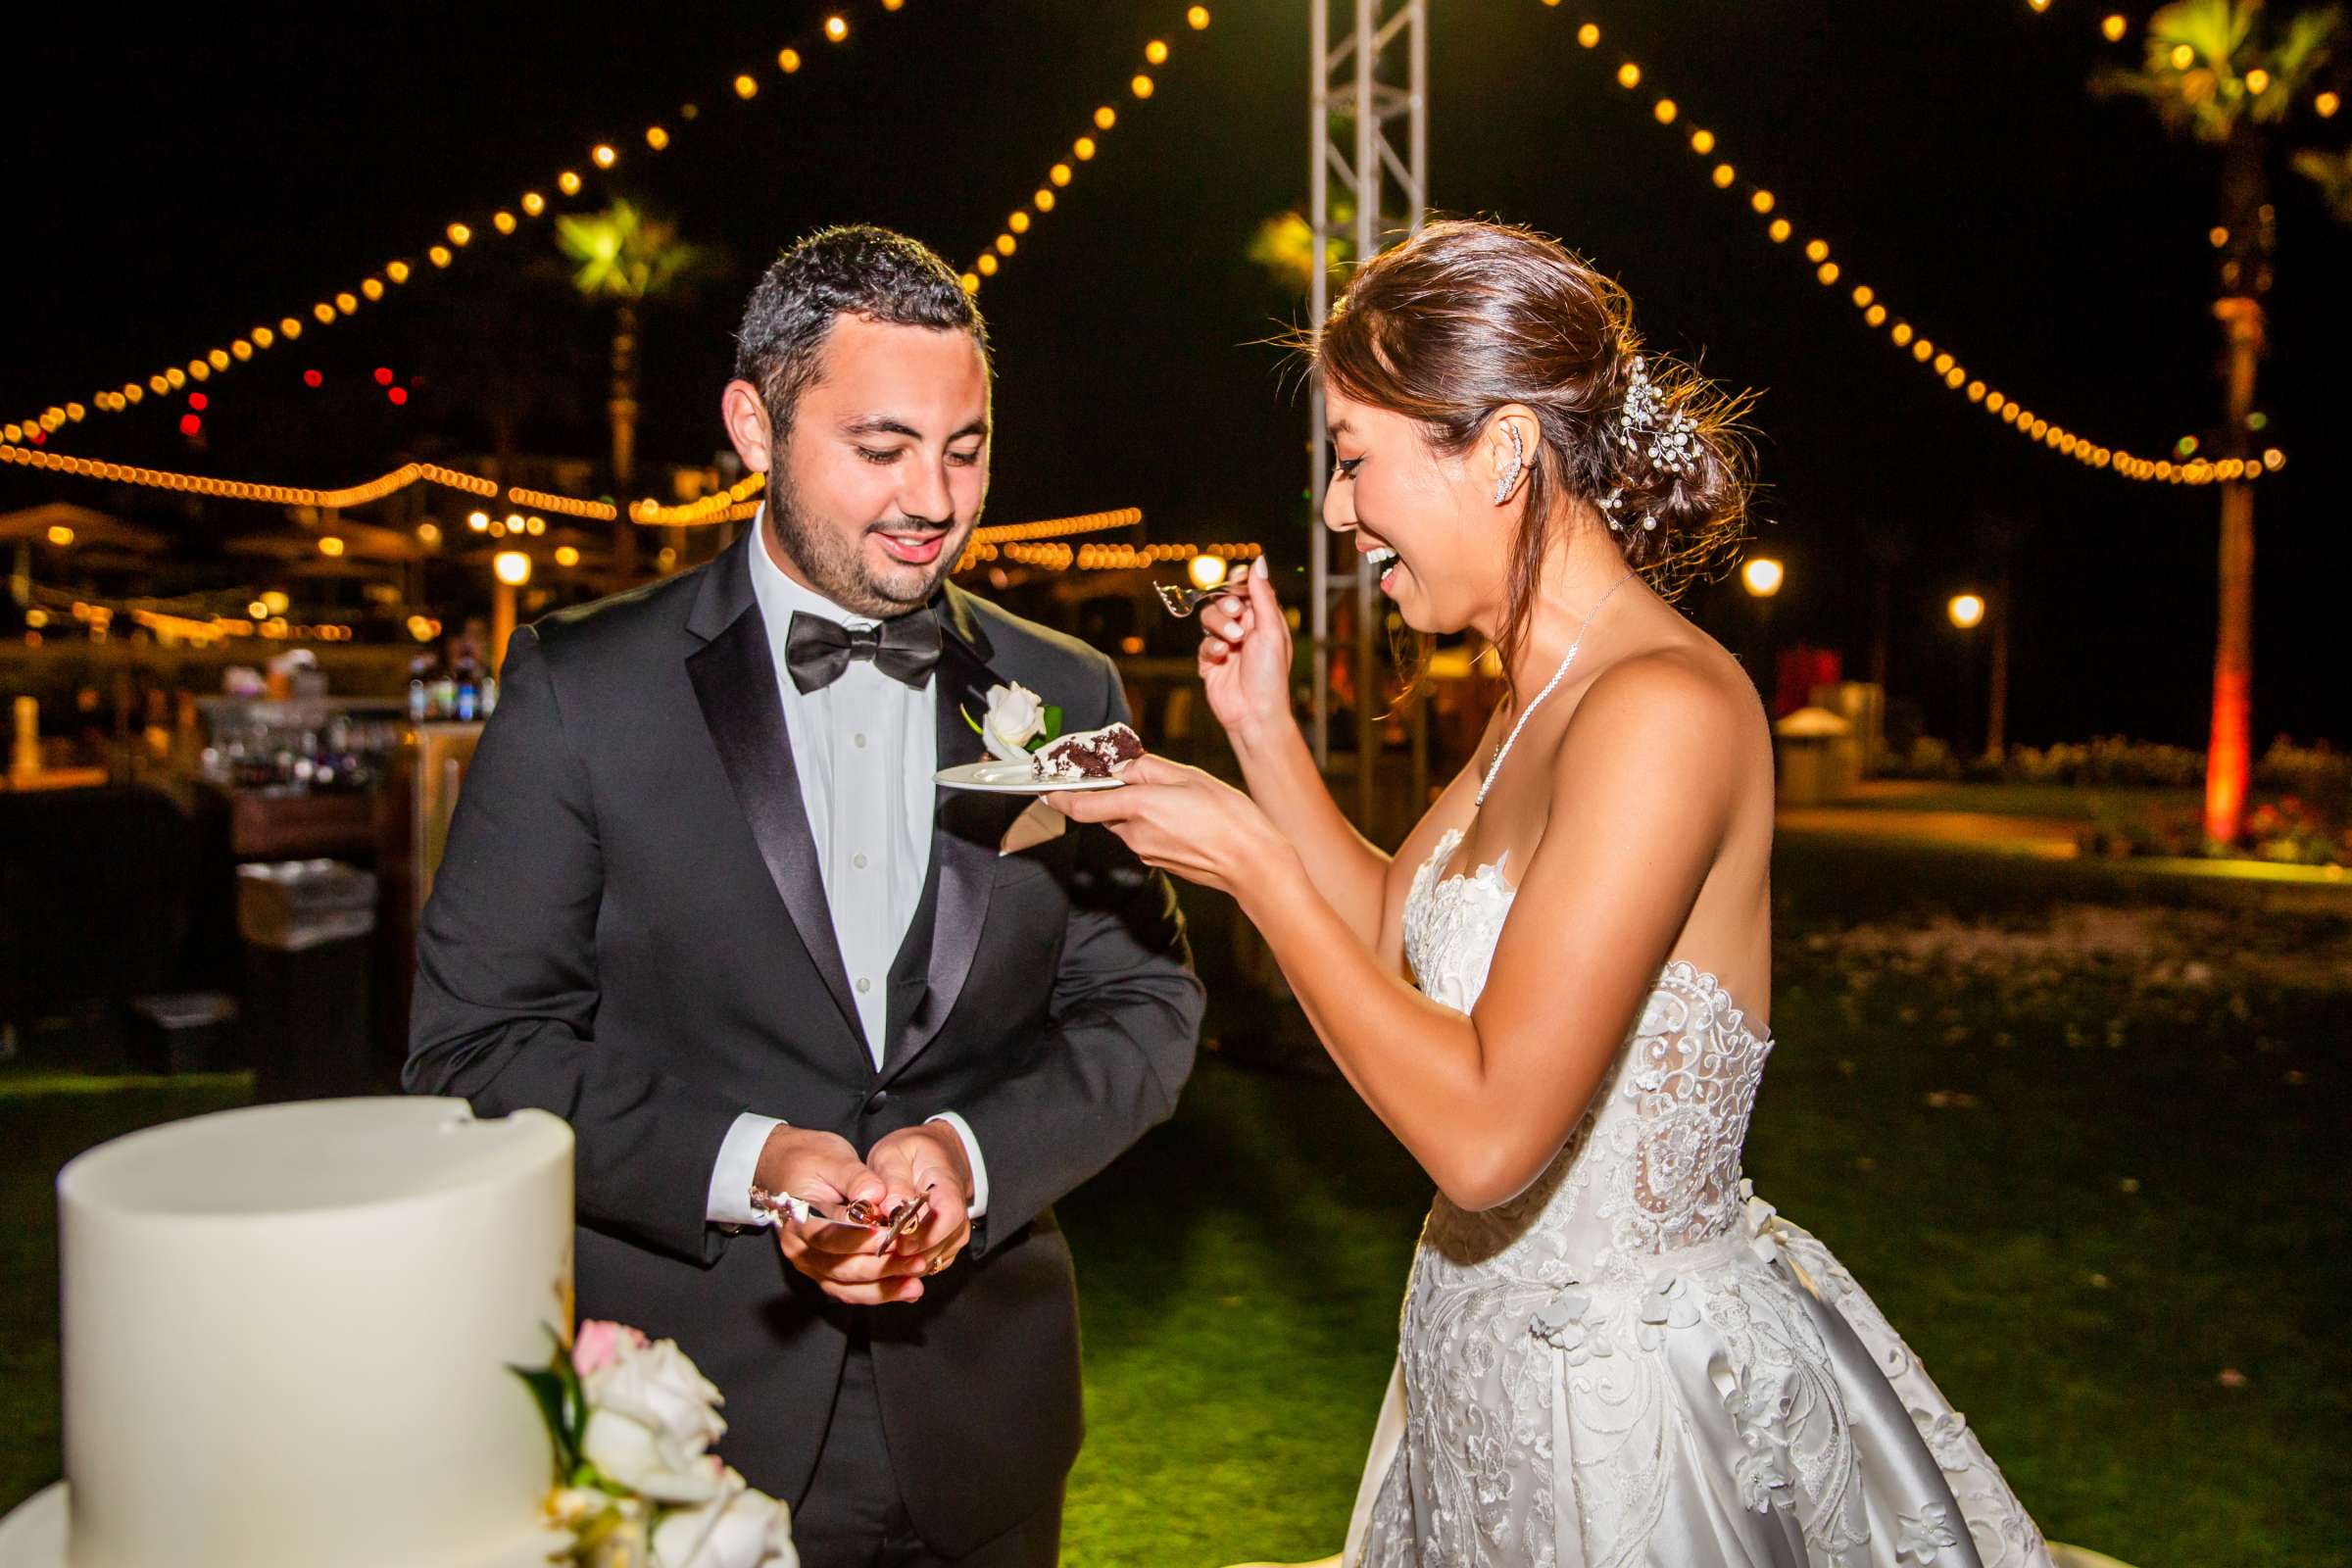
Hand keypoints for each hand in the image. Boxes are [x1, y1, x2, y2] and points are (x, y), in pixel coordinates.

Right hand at [758, 1127, 929, 1306]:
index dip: (863, 1239)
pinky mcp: (823, 1272)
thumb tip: (877, 1194)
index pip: (831, 1236)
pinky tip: (908, 1289)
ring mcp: (809, 1264)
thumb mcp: (832, 1159)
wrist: (786, 1164)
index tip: (894, 1236)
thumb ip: (855, 1178)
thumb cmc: (810, 1159)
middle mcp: (799, 1249)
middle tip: (917, 1261)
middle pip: (841, 1267)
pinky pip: (850, 1290)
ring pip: (847, 1286)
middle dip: (882, 1267)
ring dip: (884, 1287)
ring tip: (917, 1283)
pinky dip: (879, 1292)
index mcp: (796, 1219)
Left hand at [865, 1124, 974, 1285]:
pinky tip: (884, 1255)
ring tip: (876, 1251)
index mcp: (948, 1187)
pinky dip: (903, 1266)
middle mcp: (958, 1217)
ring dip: (901, 1263)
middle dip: (905, 1254)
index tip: (897, 1240)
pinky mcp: (942, 1250)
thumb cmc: (910, 1155)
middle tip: (876, 1250)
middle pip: (939, 1245)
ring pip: (930, 1261)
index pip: (949, 1216)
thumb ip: (893, 1180)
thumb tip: (892, 1206)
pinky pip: (924, 1267)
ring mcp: (952, 1236)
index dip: (925, 1232)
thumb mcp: (895, 1155)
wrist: (933, 1159)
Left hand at [1045, 754, 1280, 894]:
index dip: (1059, 796)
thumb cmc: (1228, 817)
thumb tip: (1121, 767)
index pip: (1082, 804)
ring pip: (1126, 823)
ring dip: (1137, 808)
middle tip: (1138, 776)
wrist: (1253, 864)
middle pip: (1107, 810)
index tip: (1045, 787)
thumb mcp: (1189, 777)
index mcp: (1140, 807)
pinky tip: (1182, 817)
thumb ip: (1147, 769)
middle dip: (1114, 793)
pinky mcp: (1159, 863)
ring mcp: (1146, 853)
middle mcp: (1135, 834)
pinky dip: (1151, 823)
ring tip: (1175, 797)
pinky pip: (1143, 836)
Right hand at [1196, 558, 1293, 745]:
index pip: (1247, 590)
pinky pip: (1203, 644)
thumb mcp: (1271, 630)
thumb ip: (1262, 595)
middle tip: (1236, 614)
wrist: (1254, 713)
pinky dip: (1211, 648)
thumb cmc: (1271, 675)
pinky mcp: (1210, 662)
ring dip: (1219, 625)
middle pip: (1222, 600)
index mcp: (1263, 620)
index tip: (1236, 580)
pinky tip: (1222, 658)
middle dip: (1226, 605)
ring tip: (1232, 640)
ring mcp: (1225, 645)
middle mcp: (1244, 629)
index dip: (1238, 582)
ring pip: (1209, 619)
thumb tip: (1259, 561)